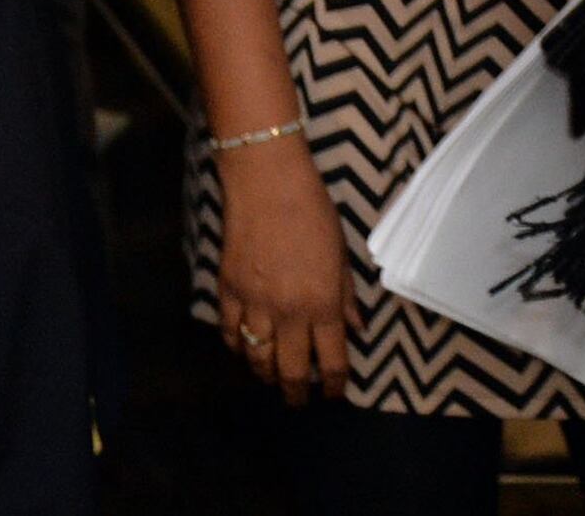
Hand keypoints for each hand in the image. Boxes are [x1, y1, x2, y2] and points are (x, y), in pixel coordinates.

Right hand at [213, 138, 351, 407]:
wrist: (267, 182)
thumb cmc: (313, 212)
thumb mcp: (342, 254)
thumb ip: (347, 296)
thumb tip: (357, 329)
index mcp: (323, 304)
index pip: (331, 360)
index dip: (334, 384)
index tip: (335, 394)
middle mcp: (289, 312)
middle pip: (291, 370)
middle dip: (297, 393)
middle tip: (298, 401)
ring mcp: (255, 303)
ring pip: (256, 357)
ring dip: (264, 374)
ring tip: (269, 379)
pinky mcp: (228, 288)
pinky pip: (228, 330)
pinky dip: (235, 345)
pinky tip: (242, 348)